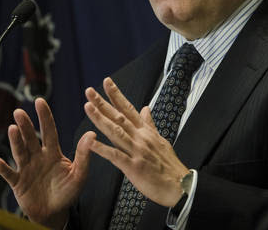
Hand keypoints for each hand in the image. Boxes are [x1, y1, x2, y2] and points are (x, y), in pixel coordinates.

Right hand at [0, 98, 94, 227]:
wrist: (55, 213)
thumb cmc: (68, 192)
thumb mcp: (79, 174)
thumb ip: (84, 155)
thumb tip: (92, 134)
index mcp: (53, 153)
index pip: (49, 131)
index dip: (44, 116)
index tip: (39, 100)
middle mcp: (38, 157)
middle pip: (31, 138)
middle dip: (25, 126)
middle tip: (19, 112)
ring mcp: (26, 169)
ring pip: (20, 152)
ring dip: (15, 141)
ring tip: (12, 128)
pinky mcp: (18, 184)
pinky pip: (9, 174)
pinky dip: (3, 168)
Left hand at [84, 77, 188, 206]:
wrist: (180, 185)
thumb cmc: (169, 165)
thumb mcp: (160, 140)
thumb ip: (149, 124)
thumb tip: (145, 108)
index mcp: (145, 132)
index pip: (128, 109)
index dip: (117, 95)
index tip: (106, 82)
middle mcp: (140, 138)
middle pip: (119, 116)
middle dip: (103, 103)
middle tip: (89, 91)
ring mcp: (137, 151)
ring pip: (115, 131)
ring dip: (100, 119)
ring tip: (87, 107)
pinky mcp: (134, 166)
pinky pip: (116, 156)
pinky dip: (103, 149)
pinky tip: (91, 142)